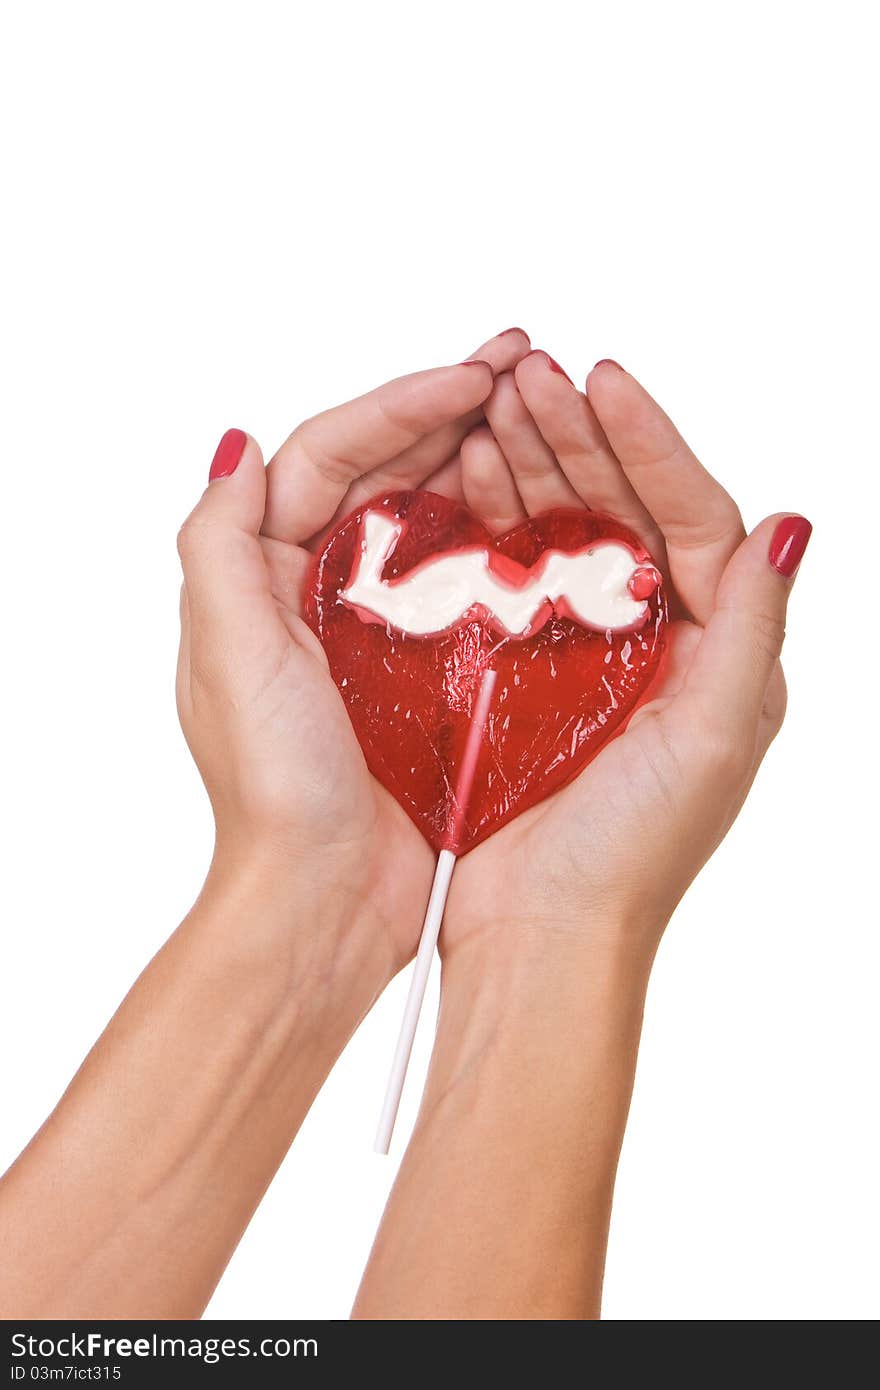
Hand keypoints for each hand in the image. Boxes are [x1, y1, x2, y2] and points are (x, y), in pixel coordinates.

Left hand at [176, 329, 530, 970]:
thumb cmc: (275, 789)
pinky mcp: (420, 670)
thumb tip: (238, 444)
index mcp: (261, 574)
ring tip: (539, 414)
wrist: (324, 899)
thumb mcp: (229, 654)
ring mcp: (371, 628)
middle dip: (448, 411)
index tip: (472, 377)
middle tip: (522, 364)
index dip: (398, 403)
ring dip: (476, 458)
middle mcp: (312, 589)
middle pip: (381, 471)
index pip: (326, 454)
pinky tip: (539, 506)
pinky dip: (493, 534)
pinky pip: (459, 581)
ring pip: (425, 515)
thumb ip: (217, 542)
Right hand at [448, 353, 810, 957]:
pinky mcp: (529, 673)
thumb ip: (751, 628)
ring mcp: (592, 654)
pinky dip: (498, 522)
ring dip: (536, 467)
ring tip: (495, 410)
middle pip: (629, 511)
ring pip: (570, 532)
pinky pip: (519, 576)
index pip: (698, 516)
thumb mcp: (712, 738)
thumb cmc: (631, 858)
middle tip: (532, 377)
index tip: (605, 382)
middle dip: (582, 438)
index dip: (652, 443)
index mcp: (719, 652)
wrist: (543, 938)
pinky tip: (473, 478)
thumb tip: (792, 525)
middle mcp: (662, 643)